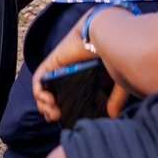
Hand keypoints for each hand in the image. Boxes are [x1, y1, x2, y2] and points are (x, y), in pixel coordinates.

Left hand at [32, 7, 135, 121]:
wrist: (108, 38)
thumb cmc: (115, 55)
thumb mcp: (118, 82)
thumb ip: (116, 99)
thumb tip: (113, 115)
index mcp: (83, 78)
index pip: (66, 96)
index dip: (61, 109)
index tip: (63, 119)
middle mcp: (69, 72)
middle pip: (51, 94)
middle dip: (49, 110)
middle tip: (57, 117)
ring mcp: (60, 67)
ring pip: (42, 88)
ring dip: (43, 104)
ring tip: (53, 111)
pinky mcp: (53, 62)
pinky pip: (38, 78)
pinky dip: (38, 91)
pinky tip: (48, 100)